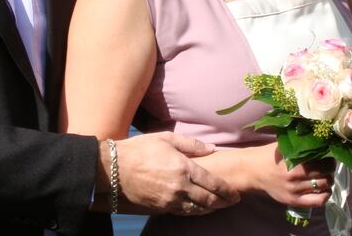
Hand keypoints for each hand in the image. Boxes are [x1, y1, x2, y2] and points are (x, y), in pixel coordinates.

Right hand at [98, 132, 239, 215]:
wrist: (115, 169)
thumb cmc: (140, 149)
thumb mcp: (166, 138)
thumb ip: (191, 144)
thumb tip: (212, 149)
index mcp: (183, 167)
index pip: (213, 182)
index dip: (227, 190)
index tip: (235, 193)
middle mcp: (180, 186)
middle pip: (209, 200)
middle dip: (223, 202)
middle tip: (232, 202)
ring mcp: (170, 199)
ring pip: (197, 210)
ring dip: (211, 209)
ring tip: (219, 207)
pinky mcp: (161, 207)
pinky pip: (183, 213)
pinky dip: (195, 212)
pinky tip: (199, 209)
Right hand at [245, 142, 334, 207]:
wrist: (252, 171)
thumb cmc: (269, 155)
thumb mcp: (283, 145)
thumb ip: (300, 145)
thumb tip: (321, 141)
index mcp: (293, 160)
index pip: (322, 161)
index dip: (330, 158)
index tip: (329, 156)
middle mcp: (294, 176)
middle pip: (325, 174)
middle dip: (330, 169)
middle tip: (328, 166)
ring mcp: (294, 190)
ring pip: (324, 187)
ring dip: (328, 181)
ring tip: (325, 176)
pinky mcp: (293, 201)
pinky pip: (318, 201)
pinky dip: (325, 195)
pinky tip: (324, 189)